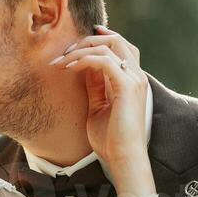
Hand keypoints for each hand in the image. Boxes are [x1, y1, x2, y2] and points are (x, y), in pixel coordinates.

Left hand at [49, 25, 148, 175]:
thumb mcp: (98, 107)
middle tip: (64, 51)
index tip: (76, 42)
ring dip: (80, 50)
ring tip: (61, 61)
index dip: (100, 38)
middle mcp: (136, 76)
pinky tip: (68, 68)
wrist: (122, 158)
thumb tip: (84, 69)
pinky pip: (103, 61)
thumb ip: (95, 87)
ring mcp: (134, 79)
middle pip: (115, 40)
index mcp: (132, 80)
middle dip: (87, 40)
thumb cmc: (110, 139)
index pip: (120, 47)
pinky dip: (84, 60)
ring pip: (108, 46)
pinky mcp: (127, 86)